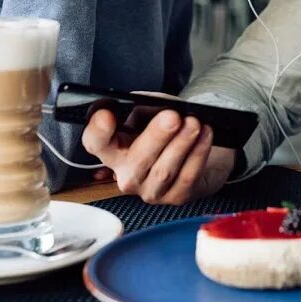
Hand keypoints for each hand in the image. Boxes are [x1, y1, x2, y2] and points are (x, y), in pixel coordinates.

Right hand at [81, 108, 234, 203]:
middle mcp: (127, 174)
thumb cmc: (170, 131)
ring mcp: (150, 190)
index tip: (107, 115)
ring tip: (194, 123)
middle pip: (135, 160)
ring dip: (181, 143)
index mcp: (114, 149)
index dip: (97, 130)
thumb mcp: (154, 112)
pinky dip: (198, 154)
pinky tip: (204, 136)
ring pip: (163, 170)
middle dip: (156, 136)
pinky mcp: (175, 198)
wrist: (198, 153)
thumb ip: (148, 105)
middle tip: (172, 117)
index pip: (95, 142)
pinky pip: (186, 176)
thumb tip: (152, 104)